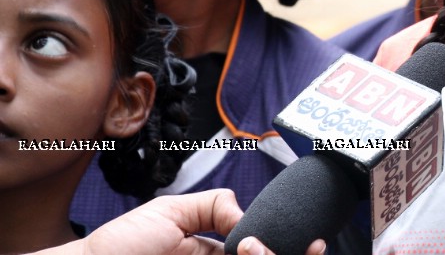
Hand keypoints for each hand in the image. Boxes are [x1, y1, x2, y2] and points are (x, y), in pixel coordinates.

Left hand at [32, 189, 326, 254]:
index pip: (265, 249)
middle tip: (259, 248)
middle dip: (287, 254)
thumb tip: (247, 220)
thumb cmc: (119, 246)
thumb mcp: (171, 211)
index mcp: (219, 252)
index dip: (295, 245)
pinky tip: (248, 254)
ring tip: (248, 251)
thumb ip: (214, 206)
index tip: (312, 241)